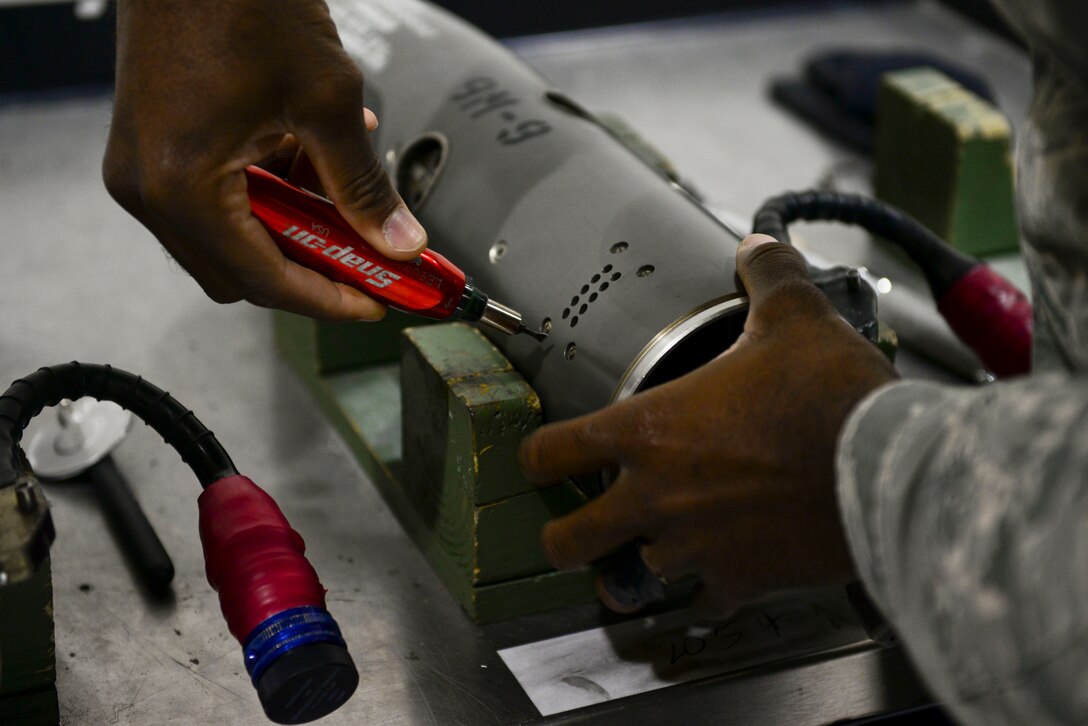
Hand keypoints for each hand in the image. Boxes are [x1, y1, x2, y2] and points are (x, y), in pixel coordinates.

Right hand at [103, 0, 425, 320]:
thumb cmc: (245, 2)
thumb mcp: (327, 101)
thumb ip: (363, 184)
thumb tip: (398, 242)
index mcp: (182, 185)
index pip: (265, 280)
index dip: (329, 300)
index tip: (377, 302)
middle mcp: (148, 189)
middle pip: (241, 273)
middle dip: (311, 271)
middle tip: (369, 262)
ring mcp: (141, 170)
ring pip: (229, 241)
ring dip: (291, 231)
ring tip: (346, 199)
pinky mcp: (149, 148)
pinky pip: (214, 202)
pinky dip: (267, 197)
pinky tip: (312, 162)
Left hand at [519, 235, 897, 614]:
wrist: (884, 469)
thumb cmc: (830, 396)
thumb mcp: (795, 318)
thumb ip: (767, 277)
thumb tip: (759, 247)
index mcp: (647, 430)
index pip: (550, 452)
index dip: (537, 456)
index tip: (542, 459)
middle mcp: (655, 495)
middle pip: (566, 541)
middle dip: (564, 538)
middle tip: (576, 531)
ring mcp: (692, 547)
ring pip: (631, 581)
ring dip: (637, 567)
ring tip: (651, 556)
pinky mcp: (738, 582)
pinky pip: (703, 602)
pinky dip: (707, 592)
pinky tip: (722, 574)